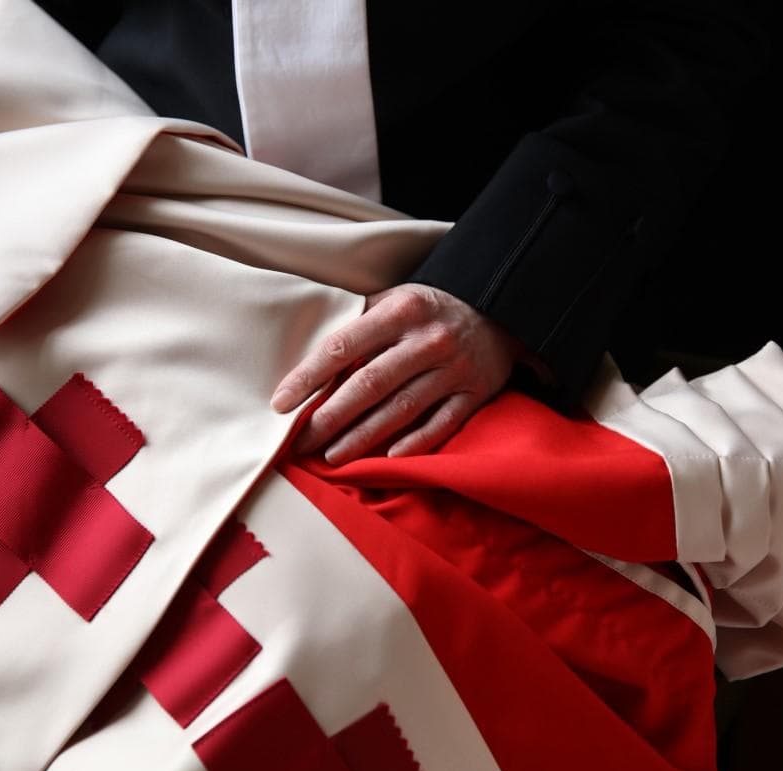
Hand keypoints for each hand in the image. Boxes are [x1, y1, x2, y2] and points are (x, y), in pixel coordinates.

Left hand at [271, 283, 522, 463]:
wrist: (500, 311)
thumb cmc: (431, 310)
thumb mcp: (396, 299)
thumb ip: (359, 322)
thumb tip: (309, 358)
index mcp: (401, 310)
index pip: (343, 346)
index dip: (308, 377)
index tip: (281, 403)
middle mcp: (428, 340)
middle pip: (369, 384)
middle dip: (329, 417)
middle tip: (300, 442)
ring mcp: (454, 369)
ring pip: (401, 409)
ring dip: (362, 437)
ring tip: (330, 456)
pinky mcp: (475, 393)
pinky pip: (441, 424)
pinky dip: (415, 442)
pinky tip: (388, 459)